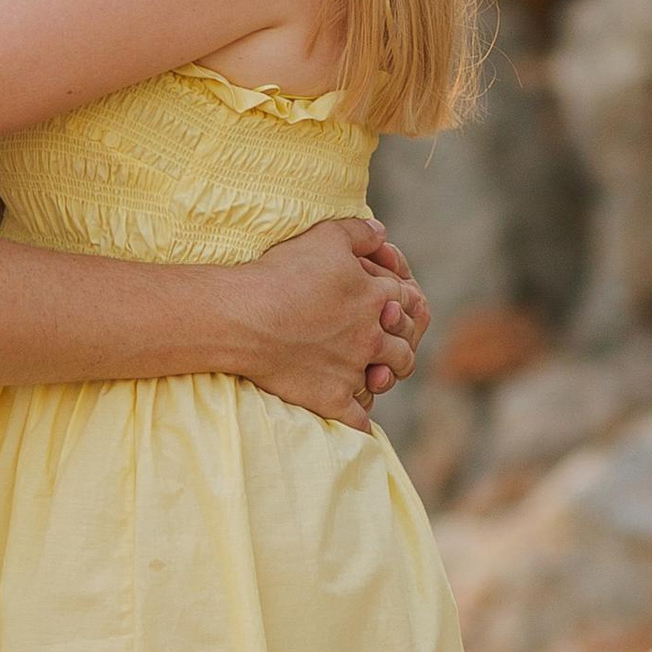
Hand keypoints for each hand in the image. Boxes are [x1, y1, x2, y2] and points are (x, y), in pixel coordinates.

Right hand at [233, 216, 428, 428]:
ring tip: (379, 376)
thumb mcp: (325, 236)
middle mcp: (372, 336)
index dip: (404, 303)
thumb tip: (381, 232)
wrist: (244, 318)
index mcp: (376, 298)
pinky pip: (357, 417)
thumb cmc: (282, 273)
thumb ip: (359, 232)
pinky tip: (360, 418)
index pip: (407, 301)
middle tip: (393, 345)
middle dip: (403, 344)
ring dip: (387, 377)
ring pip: (386, 380)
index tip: (394, 306)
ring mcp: (353, 370)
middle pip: (404, 345)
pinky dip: (362, 419)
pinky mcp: (331, 399)